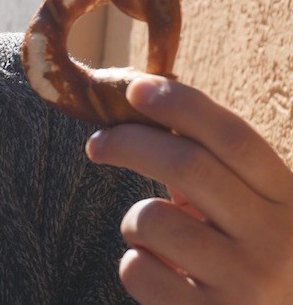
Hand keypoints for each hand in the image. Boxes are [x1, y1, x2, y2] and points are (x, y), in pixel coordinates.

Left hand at [85, 74, 292, 302]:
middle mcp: (277, 239)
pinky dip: (135, 266)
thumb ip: (207, 162)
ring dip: (134, 221)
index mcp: (288, 199)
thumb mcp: (243, 208)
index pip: (233, 137)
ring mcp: (248, 283)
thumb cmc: (242, 257)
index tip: (134, 87)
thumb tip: (143, 93)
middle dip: (130, 142)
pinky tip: (160, 277)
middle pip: (188, 165)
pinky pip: (138, 271)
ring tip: (152, 239)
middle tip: (97, 144)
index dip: (181, 104)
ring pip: (153, 219)